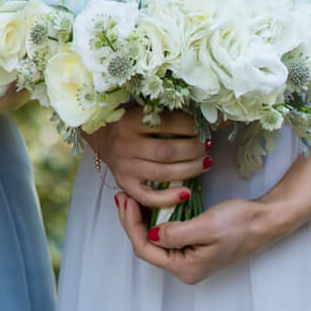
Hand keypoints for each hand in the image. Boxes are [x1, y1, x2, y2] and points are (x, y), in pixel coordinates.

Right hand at [83, 107, 208, 208]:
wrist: (102, 136)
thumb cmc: (130, 123)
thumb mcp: (144, 112)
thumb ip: (169, 115)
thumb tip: (208, 119)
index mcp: (130, 121)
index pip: (166, 123)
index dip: (190, 126)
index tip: (202, 128)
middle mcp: (125, 144)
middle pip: (166, 151)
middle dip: (193, 149)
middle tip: (206, 146)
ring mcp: (124, 166)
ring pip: (162, 172)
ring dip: (190, 169)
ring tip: (206, 163)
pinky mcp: (125, 183)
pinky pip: (147, 196)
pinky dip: (168, 198)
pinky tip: (186, 193)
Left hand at [111, 190, 281, 283]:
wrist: (266, 220)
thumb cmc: (241, 224)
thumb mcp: (206, 227)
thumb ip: (175, 234)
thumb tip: (150, 234)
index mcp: (185, 268)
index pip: (145, 249)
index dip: (131, 224)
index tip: (127, 199)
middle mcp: (184, 268)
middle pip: (146, 245)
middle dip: (132, 220)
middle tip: (124, 194)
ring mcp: (188, 257)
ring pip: (154, 238)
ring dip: (141, 217)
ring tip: (132, 195)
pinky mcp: (193, 246)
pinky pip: (165, 233)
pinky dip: (155, 217)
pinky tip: (150, 202)